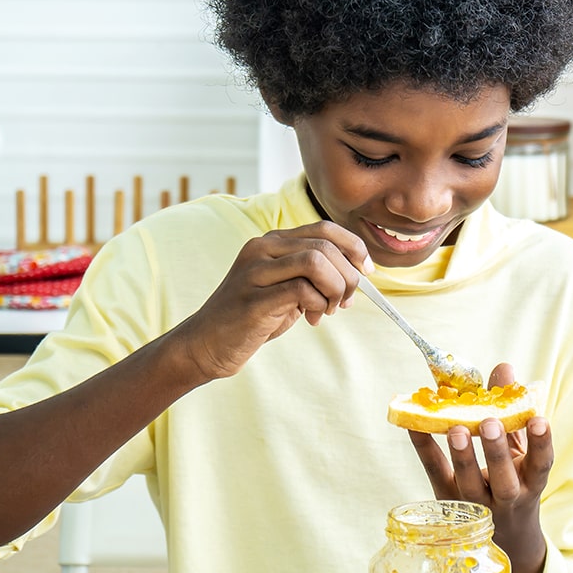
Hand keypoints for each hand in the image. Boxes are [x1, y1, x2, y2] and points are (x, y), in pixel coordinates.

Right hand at [177, 221, 372, 380]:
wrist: (206, 343)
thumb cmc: (250, 317)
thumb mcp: (284, 288)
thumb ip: (313, 277)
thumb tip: (356, 277)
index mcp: (271, 242)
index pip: (324, 228)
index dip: (353, 247)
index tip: (366, 271)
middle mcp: (261, 249)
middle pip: (324, 245)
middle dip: (348, 275)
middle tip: (345, 301)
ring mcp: (254, 272)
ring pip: (316, 261)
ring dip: (335, 288)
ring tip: (329, 309)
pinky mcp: (253, 299)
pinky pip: (302, 290)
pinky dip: (318, 305)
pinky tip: (312, 319)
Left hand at [407, 362, 552, 572]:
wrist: (505, 536)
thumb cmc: (511, 480)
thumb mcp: (519, 451)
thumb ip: (512, 413)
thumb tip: (505, 369)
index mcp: (529, 481)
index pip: (540, 465)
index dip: (541, 444)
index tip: (539, 419)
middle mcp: (504, 497)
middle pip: (502, 480)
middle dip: (496, 451)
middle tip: (489, 422)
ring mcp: (474, 503)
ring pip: (469, 483)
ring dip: (463, 456)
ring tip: (456, 428)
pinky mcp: (446, 499)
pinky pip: (434, 472)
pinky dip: (424, 447)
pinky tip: (414, 424)